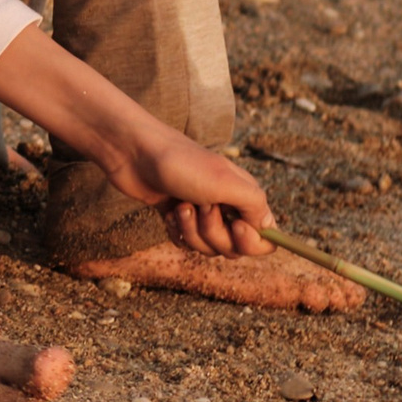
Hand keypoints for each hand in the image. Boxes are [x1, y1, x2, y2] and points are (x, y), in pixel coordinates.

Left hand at [104, 121, 275, 258]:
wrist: (133, 152)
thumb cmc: (180, 164)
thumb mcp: (225, 182)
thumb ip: (255, 206)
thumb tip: (269, 228)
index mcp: (244, 195)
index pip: (265, 238)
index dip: (252, 241)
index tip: (236, 226)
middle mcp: (226, 205)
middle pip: (234, 248)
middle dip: (214, 234)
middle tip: (200, 207)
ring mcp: (200, 212)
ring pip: (208, 248)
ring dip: (192, 231)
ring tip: (179, 206)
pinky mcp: (177, 216)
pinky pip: (186, 244)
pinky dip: (176, 232)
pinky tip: (167, 212)